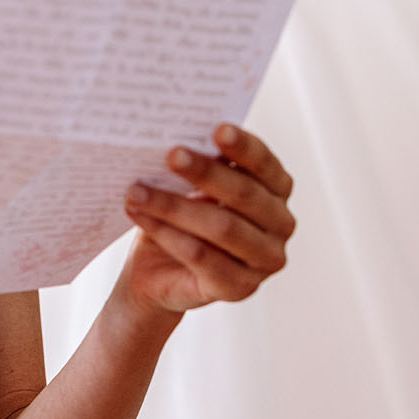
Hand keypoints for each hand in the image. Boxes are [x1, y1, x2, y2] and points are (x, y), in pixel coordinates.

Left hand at [117, 124, 295, 316]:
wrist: (158, 271)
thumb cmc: (181, 214)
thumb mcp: (191, 185)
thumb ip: (197, 164)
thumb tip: (177, 138)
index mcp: (277, 190)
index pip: (266, 164)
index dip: (244, 147)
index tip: (217, 129)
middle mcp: (281, 224)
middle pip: (244, 194)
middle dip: (205, 172)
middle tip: (170, 155)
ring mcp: (266, 260)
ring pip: (222, 227)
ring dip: (175, 206)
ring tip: (137, 190)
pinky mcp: (240, 288)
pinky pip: (202, 257)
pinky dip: (168, 234)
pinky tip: (141, 216)